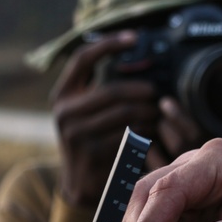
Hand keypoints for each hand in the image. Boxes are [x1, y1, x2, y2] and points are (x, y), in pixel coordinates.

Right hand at [51, 31, 159, 205]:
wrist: (81, 184)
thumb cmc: (93, 141)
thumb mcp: (88, 112)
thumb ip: (102, 90)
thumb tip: (137, 60)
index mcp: (63, 95)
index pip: (82, 59)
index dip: (109, 44)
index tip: (134, 37)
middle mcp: (65, 111)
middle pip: (114, 89)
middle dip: (143, 90)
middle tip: (158, 94)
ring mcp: (76, 133)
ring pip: (126, 113)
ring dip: (149, 113)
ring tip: (159, 114)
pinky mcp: (93, 153)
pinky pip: (130, 135)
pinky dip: (148, 132)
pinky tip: (155, 133)